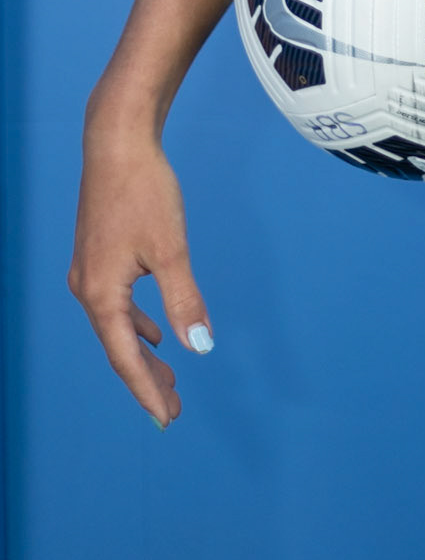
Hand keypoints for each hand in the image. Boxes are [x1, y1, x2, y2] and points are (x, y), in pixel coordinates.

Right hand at [68, 119, 213, 428]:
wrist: (117, 142)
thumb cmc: (144, 192)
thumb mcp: (171, 249)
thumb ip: (184, 300)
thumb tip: (200, 347)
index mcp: (102, 294)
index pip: (125, 358)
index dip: (148, 391)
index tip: (168, 417)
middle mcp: (88, 288)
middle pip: (119, 348)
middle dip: (147, 379)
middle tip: (174, 408)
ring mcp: (89, 271)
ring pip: (118, 327)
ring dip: (143, 353)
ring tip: (169, 377)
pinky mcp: (97, 255)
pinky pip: (116, 305)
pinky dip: (136, 325)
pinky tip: (155, 333)